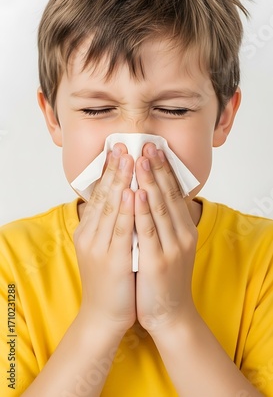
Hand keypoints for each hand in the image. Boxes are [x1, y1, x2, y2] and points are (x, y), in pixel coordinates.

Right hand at [73, 144, 135, 334]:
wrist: (104, 316)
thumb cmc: (111, 279)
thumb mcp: (106, 246)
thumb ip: (111, 223)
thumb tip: (123, 198)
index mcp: (89, 230)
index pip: (100, 193)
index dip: (110, 170)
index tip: (118, 149)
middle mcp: (91, 235)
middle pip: (104, 195)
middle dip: (115, 168)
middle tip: (123, 144)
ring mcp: (99, 247)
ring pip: (111, 207)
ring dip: (121, 180)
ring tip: (128, 158)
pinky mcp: (112, 260)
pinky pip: (120, 230)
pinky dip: (125, 209)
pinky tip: (130, 191)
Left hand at [134, 143, 197, 333]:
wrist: (170, 314)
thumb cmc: (163, 278)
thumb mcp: (168, 245)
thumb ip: (161, 222)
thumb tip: (148, 195)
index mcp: (183, 229)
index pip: (173, 193)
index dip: (164, 169)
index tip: (154, 149)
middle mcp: (181, 234)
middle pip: (168, 195)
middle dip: (157, 168)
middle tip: (148, 145)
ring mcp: (171, 248)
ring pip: (160, 208)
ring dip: (150, 182)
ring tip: (141, 160)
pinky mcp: (158, 262)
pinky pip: (148, 232)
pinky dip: (142, 212)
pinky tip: (136, 194)